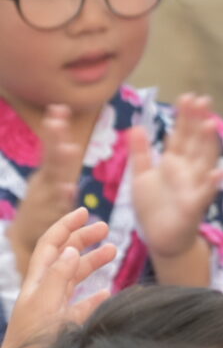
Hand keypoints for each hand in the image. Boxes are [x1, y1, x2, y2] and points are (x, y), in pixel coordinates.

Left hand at [0, 208, 114, 347]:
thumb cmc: (31, 344)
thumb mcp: (44, 307)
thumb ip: (57, 278)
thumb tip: (72, 250)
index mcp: (37, 284)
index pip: (51, 246)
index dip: (66, 226)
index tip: (86, 212)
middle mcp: (44, 292)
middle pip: (64, 257)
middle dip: (83, 239)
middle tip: (106, 228)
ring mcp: (55, 309)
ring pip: (75, 278)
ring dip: (93, 262)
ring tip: (113, 252)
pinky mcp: (65, 325)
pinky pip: (82, 304)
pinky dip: (96, 295)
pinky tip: (107, 292)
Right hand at [7, 104, 84, 271]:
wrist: (26, 239)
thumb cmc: (44, 206)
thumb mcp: (52, 182)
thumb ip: (60, 164)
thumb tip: (70, 142)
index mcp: (46, 174)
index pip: (50, 148)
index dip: (55, 129)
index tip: (59, 108)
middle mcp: (44, 183)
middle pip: (51, 158)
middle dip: (55, 139)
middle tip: (58, 121)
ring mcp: (44, 199)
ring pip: (53, 179)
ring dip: (61, 162)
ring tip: (70, 148)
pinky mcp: (47, 217)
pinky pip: (56, 205)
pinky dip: (62, 196)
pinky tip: (68, 188)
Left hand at [128, 94, 222, 259]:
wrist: (161, 239)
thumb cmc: (154, 207)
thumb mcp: (142, 176)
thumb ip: (140, 152)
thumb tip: (137, 126)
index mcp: (176, 163)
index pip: (182, 134)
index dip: (186, 116)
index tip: (188, 96)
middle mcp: (189, 171)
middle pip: (196, 142)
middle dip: (199, 121)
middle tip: (202, 99)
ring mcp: (194, 187)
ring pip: (204, 161)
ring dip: (209, 144)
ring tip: (211, 124)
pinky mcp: (193, 207)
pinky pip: (204, 194)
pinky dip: (211, 184)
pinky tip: (217, 172)